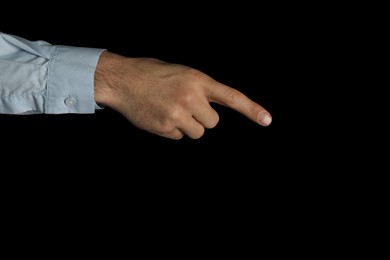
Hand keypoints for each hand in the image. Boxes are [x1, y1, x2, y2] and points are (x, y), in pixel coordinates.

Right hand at [94, 51, 271, 139]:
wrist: (121, 79)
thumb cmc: (151, 73)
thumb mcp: (181, 72)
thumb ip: (199, 88)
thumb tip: (210, 107)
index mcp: (198, 80)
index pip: (231, 97)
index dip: (251, 109)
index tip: (267, 120)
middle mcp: (191, 97)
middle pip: (212, 123)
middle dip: (202, 118)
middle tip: (184, 107)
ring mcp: (177, 114)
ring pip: (197, 133)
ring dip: (187, 126)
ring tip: (170, 110)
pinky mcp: (164, 127)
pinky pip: (178, 137)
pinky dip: (171, 131)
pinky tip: (159, 117)